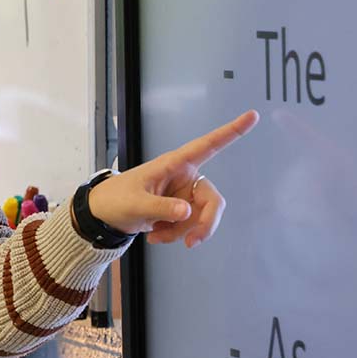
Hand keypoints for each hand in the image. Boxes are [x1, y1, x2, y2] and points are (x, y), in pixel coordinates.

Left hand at [85, 110, 259, 248]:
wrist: (104, 215)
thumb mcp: (134, 204)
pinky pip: (190, 227)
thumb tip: (187, 212)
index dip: (231, 131)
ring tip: (156, 235)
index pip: (207, 145)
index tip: (252, 115)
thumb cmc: (115, 199)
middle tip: (192, 242)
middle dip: (205, 224)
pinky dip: (175, 235)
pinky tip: (155, 235)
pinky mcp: (181, 210)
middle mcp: (185, 177)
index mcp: (174, 163)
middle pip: (212, 200)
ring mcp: (184, 195)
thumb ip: (160, 208)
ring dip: (183, 232)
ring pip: (202, 218)